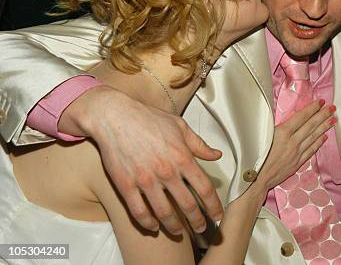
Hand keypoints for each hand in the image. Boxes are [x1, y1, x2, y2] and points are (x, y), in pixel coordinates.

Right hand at [58, 85, 222, 234]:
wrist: (114, 116)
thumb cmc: (147, 118)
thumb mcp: (180, 127)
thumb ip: (199, 145)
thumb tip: (216, 155)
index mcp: (182, 157)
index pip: (204, 188)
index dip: (214, 205)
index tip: (217, 214)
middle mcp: (166, 171)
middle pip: (187, 205)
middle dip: (197, 221)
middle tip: (201, 228)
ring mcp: (145, 180)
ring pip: (164, 213)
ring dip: (174, 226)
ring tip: (179, 231)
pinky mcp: (126, 185)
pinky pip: (138, 212)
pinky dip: (148, 223)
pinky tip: (154, 226)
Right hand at [252, 100, 335, 198]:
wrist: (256, 178)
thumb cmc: (255, 155)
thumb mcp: (263, 135)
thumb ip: (276, 127)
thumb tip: (287, 119)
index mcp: (283, 133)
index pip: (301, 117)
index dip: (312, 109)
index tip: (320, 102)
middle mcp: (292, 142)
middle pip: (311, 125)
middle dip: (322, 115)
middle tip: (332, 108)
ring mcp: (296, 152)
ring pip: (313, 137)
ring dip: (324, 127)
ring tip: (333, 120)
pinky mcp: (297, 162)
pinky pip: (311, 150)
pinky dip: (318, 143)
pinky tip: (324, 137)